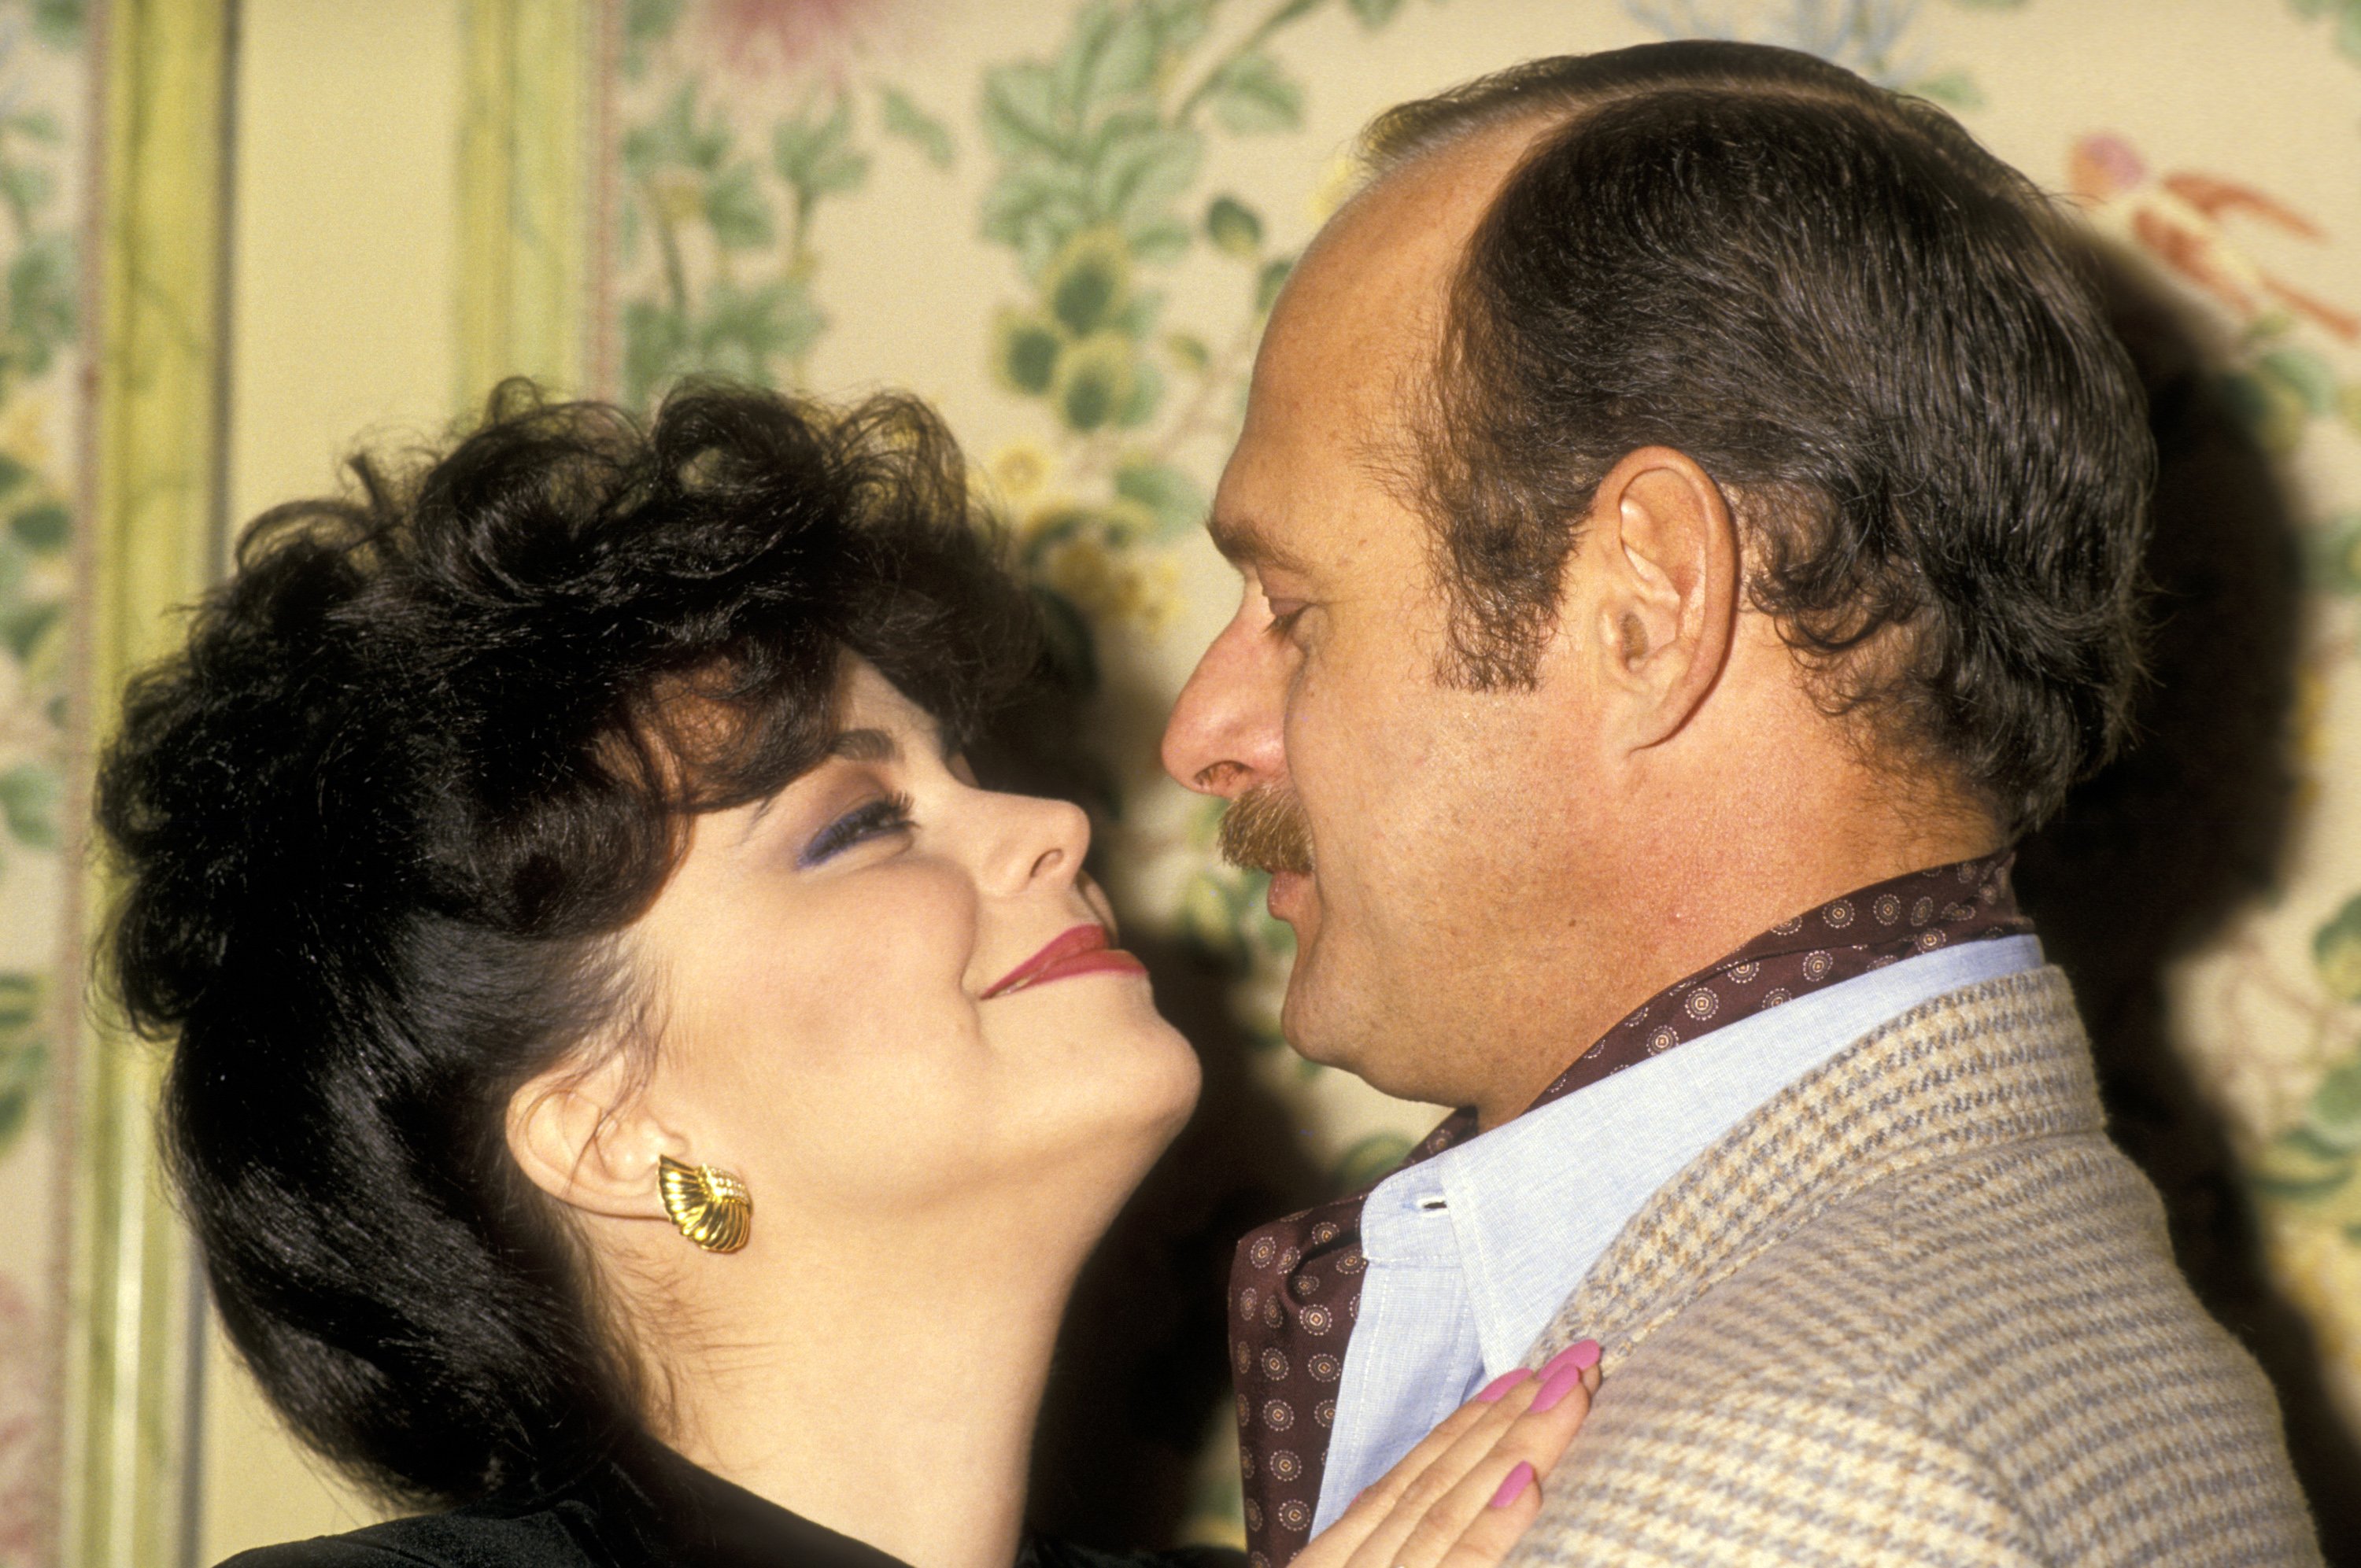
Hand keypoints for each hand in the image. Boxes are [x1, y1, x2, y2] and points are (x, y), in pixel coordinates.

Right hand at [1289, 1340, 1599, 1567]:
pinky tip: (1528, 1479)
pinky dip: (1493, 1523)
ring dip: (1516, 1446)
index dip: (1470, 1424)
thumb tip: (1468, 1493)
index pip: (1410, 1481)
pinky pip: (1460, 1567)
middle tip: (1575, 1362)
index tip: (1527, 1376)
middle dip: (1512, 1417)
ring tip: (1572, 1393)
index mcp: (1341, 1562)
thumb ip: (1397, 1545)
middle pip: (1437, 1481)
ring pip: (1448, 1509)